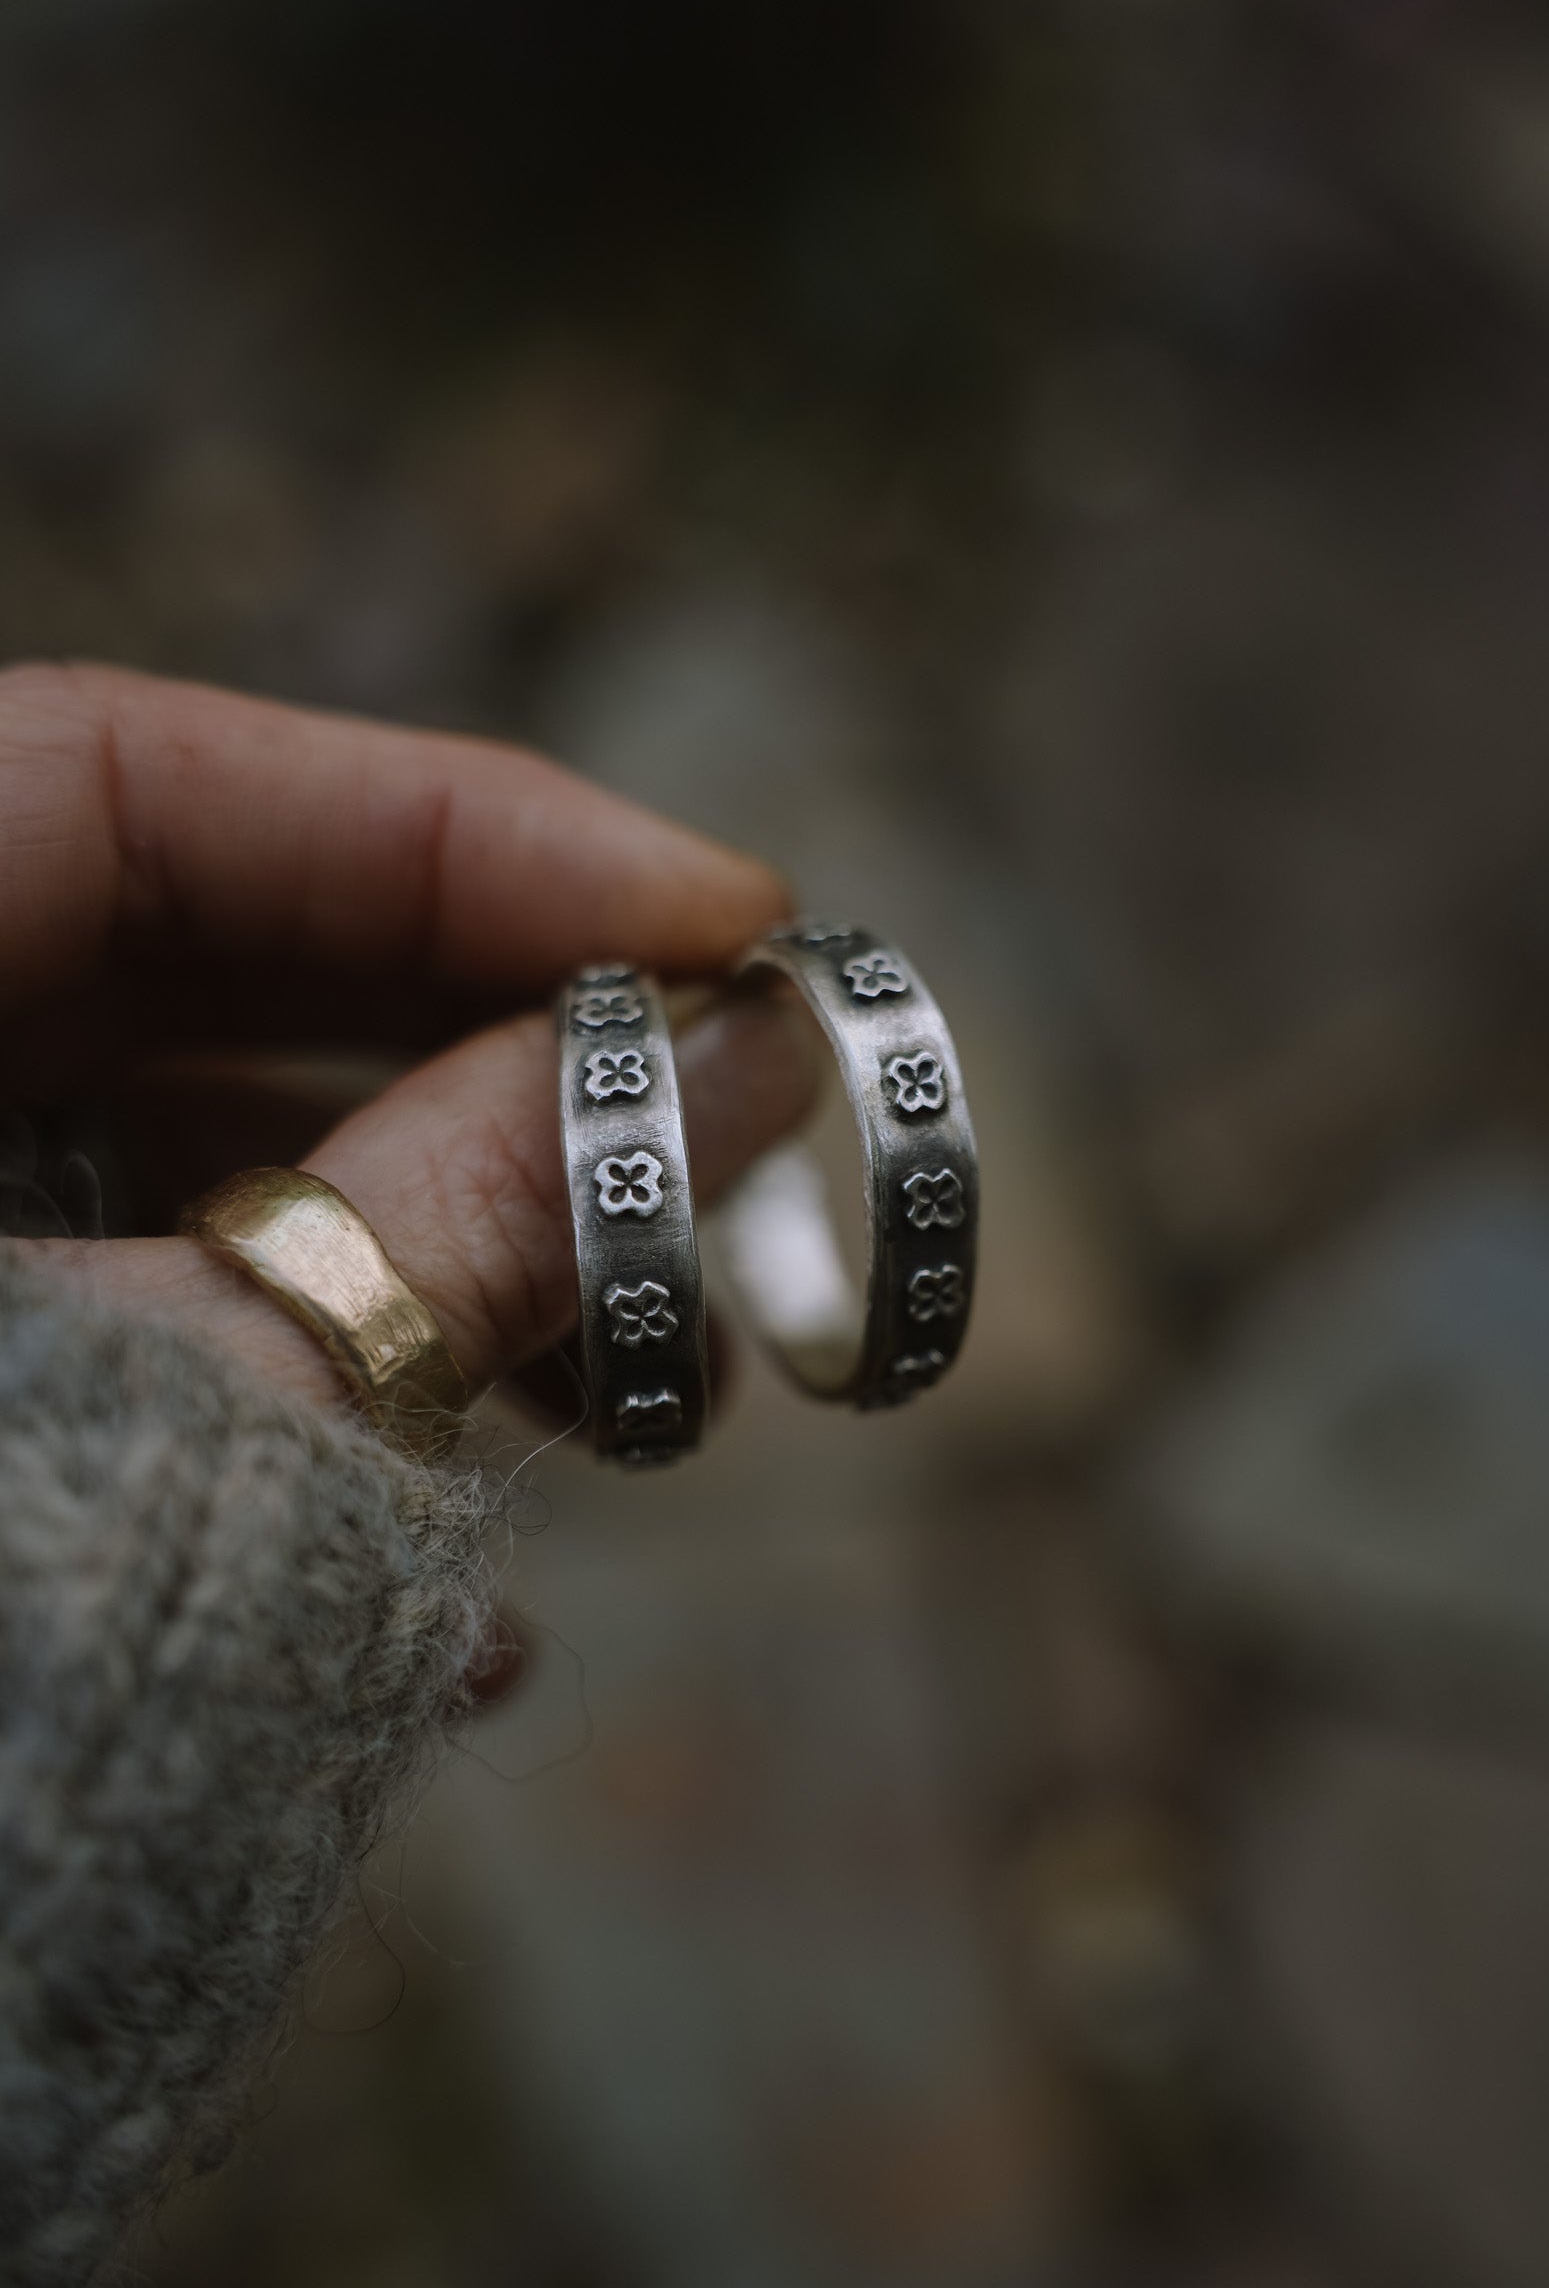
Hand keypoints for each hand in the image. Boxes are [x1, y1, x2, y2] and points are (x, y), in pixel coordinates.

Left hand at [0, 662, 815, 1430]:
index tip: (721, 920)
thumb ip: (447, 1229)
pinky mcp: (7, 1388)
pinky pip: (152, 1326)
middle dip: (484, 1050)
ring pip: (188, 1159)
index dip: (442, 824)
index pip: (122, 774)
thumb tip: (736, 1066)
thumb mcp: (184, 1428)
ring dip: (448, 1242)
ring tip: (654, 1371)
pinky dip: (332, 1379)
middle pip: (190, 963)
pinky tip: (491, 1514)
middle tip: (729, 1124)